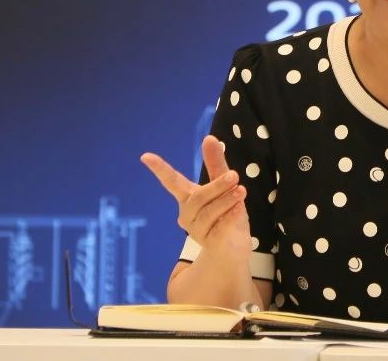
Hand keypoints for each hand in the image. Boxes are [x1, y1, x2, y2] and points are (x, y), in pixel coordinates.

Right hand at [141, 135, 251, 255]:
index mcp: (188, 199)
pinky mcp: (210, 243)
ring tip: (241, 191)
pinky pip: (219, 227)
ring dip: (227, 200)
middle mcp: (188, 215)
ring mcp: (197, 231)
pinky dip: (230, 216)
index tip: (146, 156)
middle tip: (234, 175)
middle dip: (217, 186)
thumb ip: (216, 164)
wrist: (233, 250)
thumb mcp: (224, 186)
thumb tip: (208, 138)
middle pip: (198, 197)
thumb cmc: (227, 214)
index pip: (172, 182)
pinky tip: (239, 209)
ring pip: (209, 212)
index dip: (160, 169)